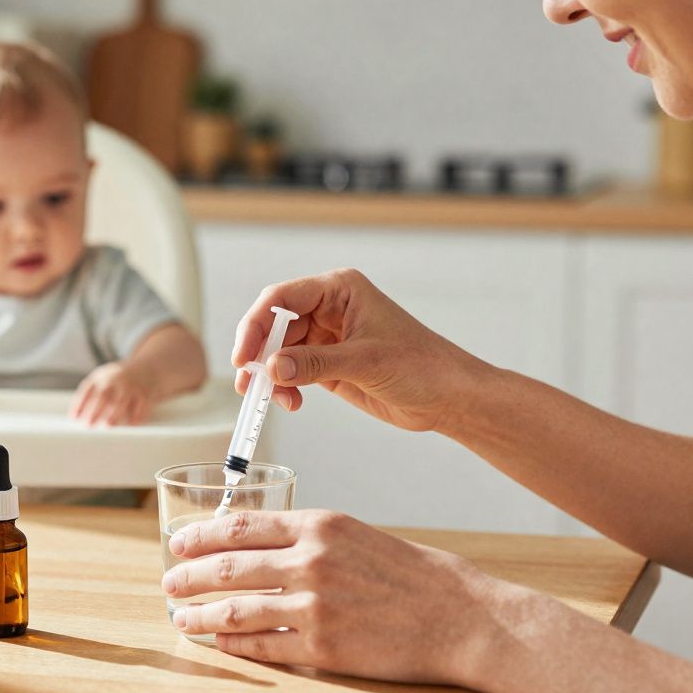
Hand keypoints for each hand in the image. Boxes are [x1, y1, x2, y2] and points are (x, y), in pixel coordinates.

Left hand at [70, 362, 154, 426]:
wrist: (147, 367)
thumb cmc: (118, 379)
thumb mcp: (102, 378)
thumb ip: (89, 393)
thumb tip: (74, 416)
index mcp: (101, 376)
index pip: (87, 390)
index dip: (79, 404)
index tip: (74, 418)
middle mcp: (116, 380)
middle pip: (104, 395)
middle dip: (95, 410)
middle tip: (88, 425)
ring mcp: (131, 386)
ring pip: (122, 400)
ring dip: (114, 414)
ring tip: (107, 425)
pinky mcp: (145, 393)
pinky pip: (141, 404)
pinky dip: (136, 415)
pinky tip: (130, 424)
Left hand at [162, 510, 508, 685]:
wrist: (461, 615)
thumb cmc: (412, 574)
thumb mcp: (356, 534)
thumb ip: (308, 536)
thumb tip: (258, 544)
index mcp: (320, 524)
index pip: (240, 525)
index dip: (199, 535)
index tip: (177, 542)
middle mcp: (313, 559)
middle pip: (227, 565)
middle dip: (187, 575)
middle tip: (168, 583)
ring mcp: (316, 604)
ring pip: (236, 608)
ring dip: (200, 613)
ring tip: (181, 617)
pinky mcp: (324, 646)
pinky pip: (263, 645)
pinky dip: (233, 644)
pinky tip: (219, 642)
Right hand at [233, 268, 485, 431]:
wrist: (448, 397)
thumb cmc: (421, 366)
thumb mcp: (365, 362)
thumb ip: (315, 363)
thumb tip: (270, 368)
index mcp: (339, 290)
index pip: (281, 298)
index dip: (256, 325)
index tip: (243, 357)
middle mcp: (328, 308)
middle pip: (273, 325)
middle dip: (259, 355)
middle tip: (249, 385)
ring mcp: (326, 337)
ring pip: (278, 351)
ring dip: (270, 376)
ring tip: (273, 400)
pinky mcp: (327, 364)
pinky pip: (291, 371)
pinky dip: (284, 387)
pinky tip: (291, 403)